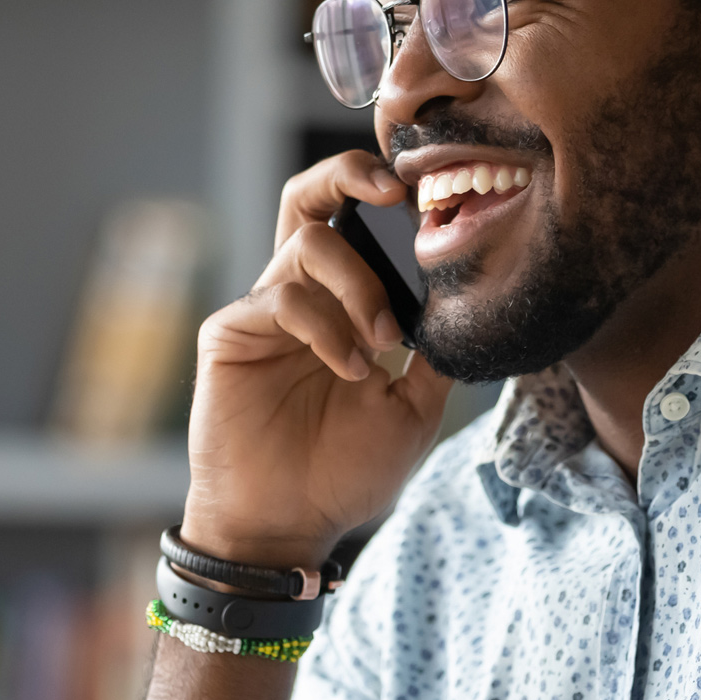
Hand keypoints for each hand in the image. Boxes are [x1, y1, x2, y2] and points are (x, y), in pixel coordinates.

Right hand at [182, 150, 449, 567]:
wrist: (290, 524)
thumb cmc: (346, 469)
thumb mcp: (414, 405)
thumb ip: (434, 352)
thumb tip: (470, 301)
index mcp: (342, 303)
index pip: (356, 224)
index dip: (385, 196)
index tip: (431, 196)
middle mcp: (301, 294)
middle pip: (309, 198)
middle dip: (349, 175)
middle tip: (395, 191)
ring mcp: (263, 310)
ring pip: (307, 242)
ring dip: (359, 286)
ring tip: (382, 344)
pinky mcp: (231, 334)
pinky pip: (282, 298)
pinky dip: (327, 327)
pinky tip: (351, 369)